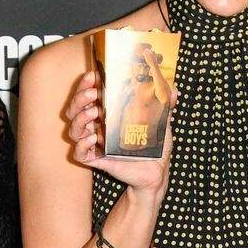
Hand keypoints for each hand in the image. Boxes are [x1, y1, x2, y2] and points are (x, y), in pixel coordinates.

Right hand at [66, 69, 172, 192]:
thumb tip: (173, 88)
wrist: (156, 171)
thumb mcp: (160, 122)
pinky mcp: (96, 160)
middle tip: (93, 92)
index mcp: (107, 113)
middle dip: (80, 98)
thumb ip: (164, 105)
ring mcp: (95, 144)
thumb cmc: (154, 147)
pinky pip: (79, 153)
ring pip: (74, 130)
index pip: (87, 95)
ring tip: (94, 113)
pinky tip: (94, 138)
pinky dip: (83, 144)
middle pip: (75, 109)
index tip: (93, 75)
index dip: (85, 84)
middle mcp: (97, 126)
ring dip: (80, 118)